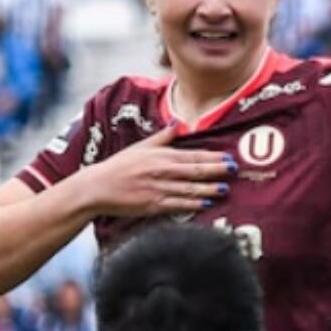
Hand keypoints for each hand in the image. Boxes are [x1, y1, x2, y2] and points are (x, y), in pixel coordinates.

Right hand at [75, 122, 233, 218]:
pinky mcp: (153, 205)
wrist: (97, 187)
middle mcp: (162, 171)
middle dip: (216, 171)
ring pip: (190, 189)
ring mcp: (158, 189)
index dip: (212, 157)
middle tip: (233, 170)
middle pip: (195, 171)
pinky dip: (193, 204)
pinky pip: (178, 205)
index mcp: (160, 156)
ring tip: (224, 189)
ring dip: (209, 189)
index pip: (192, 155)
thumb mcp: (139, 147)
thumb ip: (162, 137)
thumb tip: (178, 125)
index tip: (228, 158)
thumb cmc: (118, 167)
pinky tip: (205, 204)